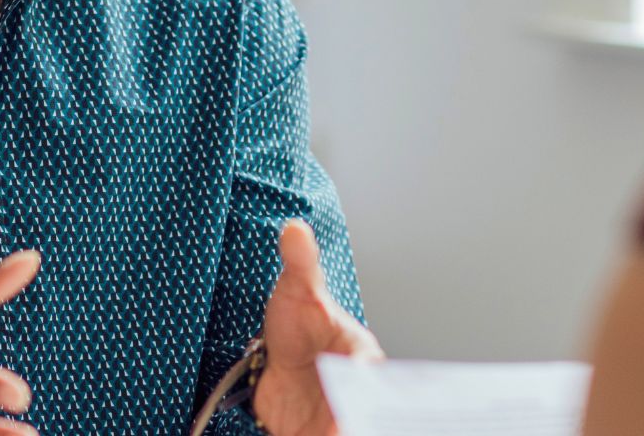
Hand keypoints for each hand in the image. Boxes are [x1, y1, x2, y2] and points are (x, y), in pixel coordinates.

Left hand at [251, 221, 382, 435]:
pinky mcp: (326, 433)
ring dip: (342, 427)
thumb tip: (294, 228)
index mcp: (361, 355)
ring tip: (329, 431)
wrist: (277, 367)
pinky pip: (333, 435)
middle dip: (354, 414)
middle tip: (340, 421)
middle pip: (364, 407)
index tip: (352, 379)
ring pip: (351, 424)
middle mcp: (359, 388)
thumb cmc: (296, 326)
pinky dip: (327, 435)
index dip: (359, 377)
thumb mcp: (295, 292)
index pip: (366, 368)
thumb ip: (300, 263)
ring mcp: (343, 414)